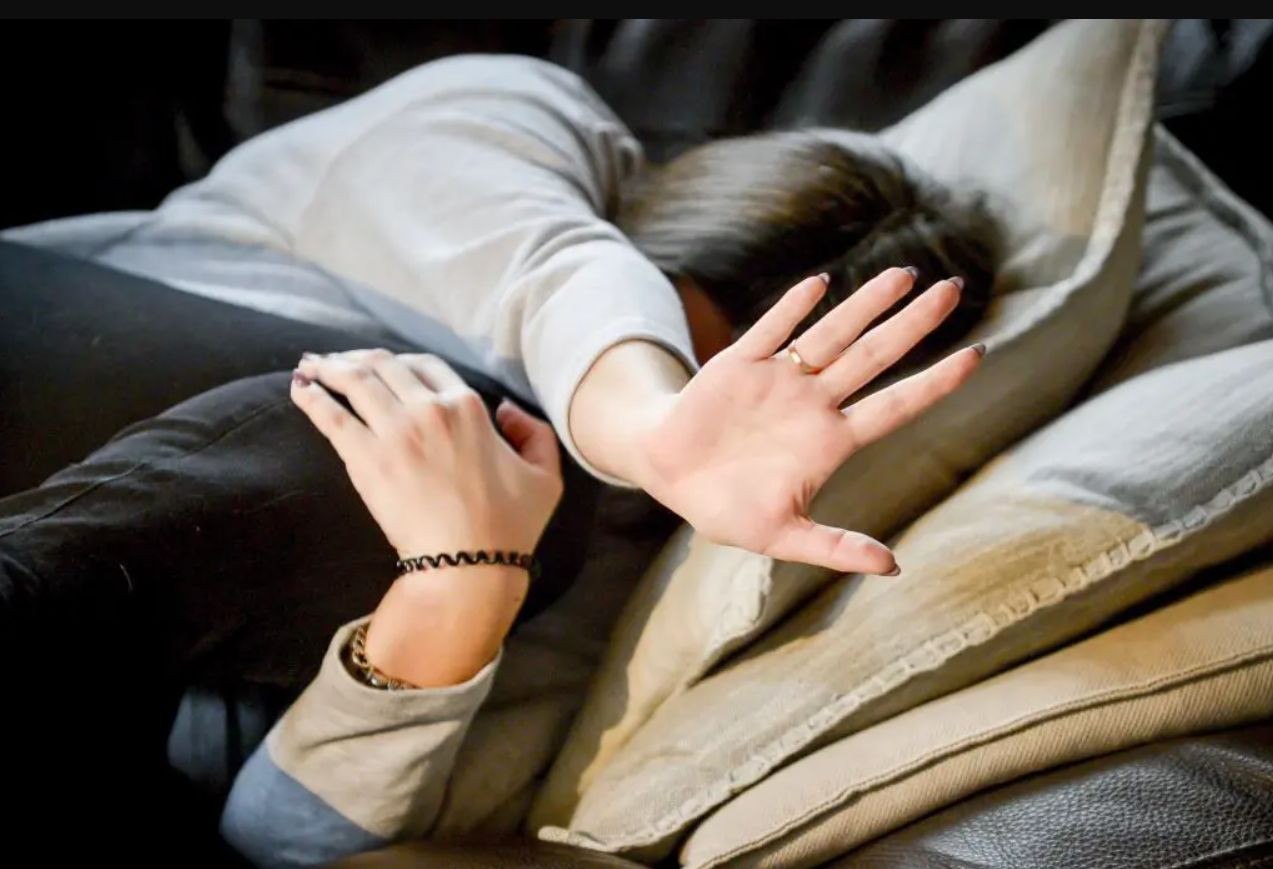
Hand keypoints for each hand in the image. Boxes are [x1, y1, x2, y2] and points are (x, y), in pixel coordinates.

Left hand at [292, 350, 561, 556]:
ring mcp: (394, 432)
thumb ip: (534, 433)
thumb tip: (506, 410)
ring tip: (311, 365)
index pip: (426, 364)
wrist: (468, 566)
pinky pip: (331, 416)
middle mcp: (429, 409)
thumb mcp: (545, 476)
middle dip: (357, 357)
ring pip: (353, 381)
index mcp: (469, 407)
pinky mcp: (366, 459)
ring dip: (328, 367)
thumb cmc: (510, 526)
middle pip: (383, 365)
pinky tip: (299, 388)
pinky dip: (311, 397)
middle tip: (338, 361)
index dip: (401, 361)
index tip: (385, 366)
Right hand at [632, 268, 982, 574]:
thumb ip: (834, 549)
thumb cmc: (725, 508)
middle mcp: (814, 403)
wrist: (669, 476)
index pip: (896, 406)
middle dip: (914, 324)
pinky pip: (771, 330)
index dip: (936, 382)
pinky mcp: (738, 364)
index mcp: (830, 442)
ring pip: (832, 334)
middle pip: (875, 356)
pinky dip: (794, 309)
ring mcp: (779, 379)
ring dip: (867, 304)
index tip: (979, 355)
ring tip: (906, 273)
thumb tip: (893, 567)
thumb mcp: (781, 537)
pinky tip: (821, 285)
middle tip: (954, 290)